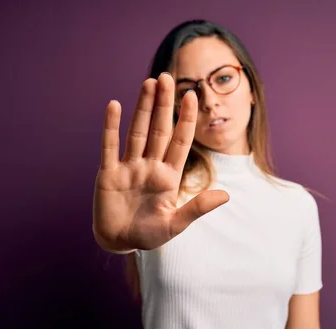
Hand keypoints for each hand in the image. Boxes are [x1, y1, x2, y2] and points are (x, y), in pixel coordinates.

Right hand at [92, 72, 229, 251]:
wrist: (119, 244)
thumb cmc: (148, 235)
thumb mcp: (175, 224)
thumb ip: (197, 208)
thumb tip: (227, 195)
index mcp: (168, 177)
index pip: (180, 141)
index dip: (185, 119)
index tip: (191, 96)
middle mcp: (150, 166)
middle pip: (159, 129)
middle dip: (164, 104)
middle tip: (167, 77)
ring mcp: (129, 168)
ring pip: (137, 132)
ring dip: (142, 108)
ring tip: (149, 82)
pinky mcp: (108, 174)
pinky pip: (109, 146)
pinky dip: (111, 127)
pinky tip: (114, 106)